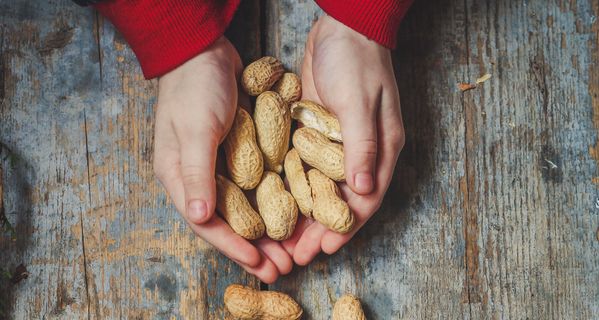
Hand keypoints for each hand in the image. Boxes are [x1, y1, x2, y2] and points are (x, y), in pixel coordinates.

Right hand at [154, 37, 291, 281]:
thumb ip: (197, 173)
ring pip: (246, 207)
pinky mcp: (238, 152)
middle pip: (229, 221)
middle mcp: (199, 177)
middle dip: (255, 247)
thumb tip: (201, 218)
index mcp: (179, 177)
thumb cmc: (195, 87)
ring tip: (290, 250)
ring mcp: (219, 165)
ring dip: (267, 229)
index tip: (260, 264)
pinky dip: (272, 201)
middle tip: (282, 269)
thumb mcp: (196, 129)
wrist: (205, 51)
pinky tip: (292, 212)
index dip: (234, 247)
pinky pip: (256, 185)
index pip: (207, 224)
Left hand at [282, 16, 404, 264]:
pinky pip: (306, 167)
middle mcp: (361, 153)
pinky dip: (294, 187)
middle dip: (321, 229)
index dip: (346, 226)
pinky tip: (276, 202)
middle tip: (297, 254)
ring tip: (283, 238)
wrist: (342, 28)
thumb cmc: (357, 62)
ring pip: (321, 189)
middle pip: (340, 200)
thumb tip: (362, 191)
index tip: (326, 248)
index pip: (366, 199)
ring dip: (304, 214)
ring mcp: (337, 143)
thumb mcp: (360, 103)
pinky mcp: (317, 132)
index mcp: (381, 149)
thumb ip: (361, 146)